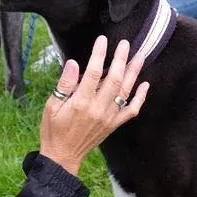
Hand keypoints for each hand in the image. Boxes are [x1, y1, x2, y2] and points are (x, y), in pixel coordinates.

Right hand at [38, 36, 149, 174]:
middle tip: (125, 44)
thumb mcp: (52, 106)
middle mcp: (98, 109)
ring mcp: (109, 117)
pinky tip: (145, 84)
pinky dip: (140, 97)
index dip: (99, 54)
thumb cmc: (54, 130)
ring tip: (140, 56)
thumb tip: (73, 63)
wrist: (63, 156)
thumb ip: (64, 84)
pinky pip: (131, 110)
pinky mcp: (114, 124)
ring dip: (134, 73)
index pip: (94, 72)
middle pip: (114, 79)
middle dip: (121, 59)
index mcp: (81, 102)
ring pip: (125, 91)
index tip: (102, 40)